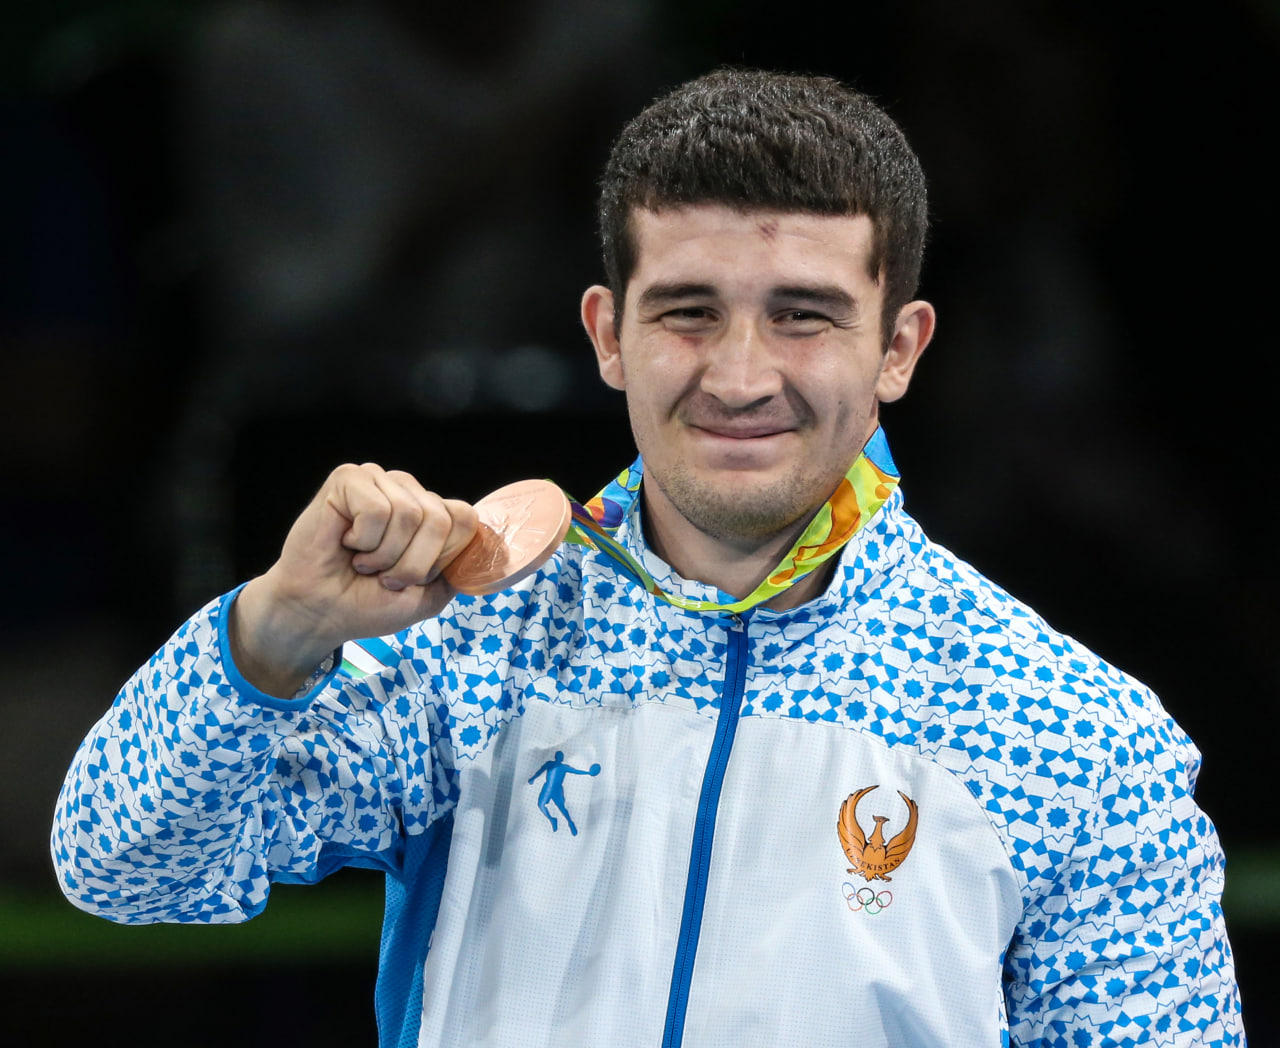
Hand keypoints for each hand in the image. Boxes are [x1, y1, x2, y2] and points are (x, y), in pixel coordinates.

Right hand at [230, 464, 477, 696]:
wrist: (318, 614)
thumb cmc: (367, 603)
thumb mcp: (429, 595)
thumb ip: (461, 569)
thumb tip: (487, 544)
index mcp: (431, 513)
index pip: (466, 518)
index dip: (442, 558)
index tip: (413, 578)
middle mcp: (408, 491)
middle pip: (441, 518)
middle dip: (413, 563)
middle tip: (383, 573)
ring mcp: (379, 480)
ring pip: (410, 514)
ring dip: (385, 554)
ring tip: (363, 560)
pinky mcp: (349, 479)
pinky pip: (377, 509)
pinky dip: (363, 539)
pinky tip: (346, 542)